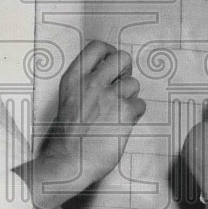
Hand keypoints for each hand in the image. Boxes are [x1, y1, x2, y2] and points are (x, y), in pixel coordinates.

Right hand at [36, 41, 145, 195]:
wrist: (68, 161)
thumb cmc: (67, 136)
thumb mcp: (68, 99)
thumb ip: (85, 83)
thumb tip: (109, 75)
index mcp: (74, 78)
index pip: (97, 47)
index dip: (109, 53)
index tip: (111, 62)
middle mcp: (92, 82)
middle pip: (122, 58)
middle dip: (125, 71)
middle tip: (120, 85)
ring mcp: (110, 96)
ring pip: (134, 83)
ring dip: (129, 97)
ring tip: (118, 112)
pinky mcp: (125, 112)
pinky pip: (140, 104)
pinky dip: (135, 114)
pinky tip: (122, 124)